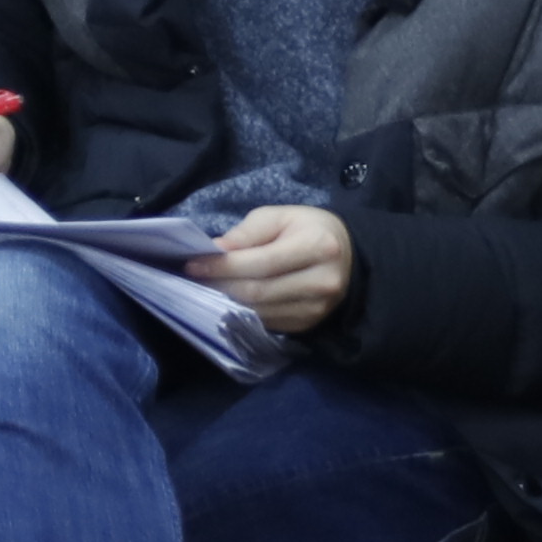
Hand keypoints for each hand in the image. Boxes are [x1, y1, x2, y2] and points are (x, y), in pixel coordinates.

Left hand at [200, 205, 354, 338]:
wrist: (348, 256)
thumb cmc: (308, 230)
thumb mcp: (279, 217)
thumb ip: (247, 232)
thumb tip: (216, 250)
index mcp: (317, 247)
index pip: (260, 263)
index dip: (223, 266)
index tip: (193, 264)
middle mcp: (322, 282)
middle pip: (257, 291)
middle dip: (219, 285)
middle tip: (193, 279)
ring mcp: (318, 308)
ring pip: (259, 311)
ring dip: (227, 301)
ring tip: (206, 288)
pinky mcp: (309, 324)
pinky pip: (267, 322)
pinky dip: (243, 312)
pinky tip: (228, 300)